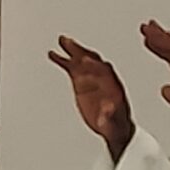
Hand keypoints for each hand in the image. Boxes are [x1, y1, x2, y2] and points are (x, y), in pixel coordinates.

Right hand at [48, 37, 134, 157]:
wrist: (114, 129)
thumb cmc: (116, 126)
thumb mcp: (113, 124)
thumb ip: (110, 116)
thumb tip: (107, 109)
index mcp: (113, 87)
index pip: (105, 72)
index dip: (95, 65)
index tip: (85, 59)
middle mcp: (103, 79)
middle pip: (93, 61)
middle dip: (82, 51)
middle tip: (70, 42)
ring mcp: (92, 79)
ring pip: (82, 60)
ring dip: (73, 50)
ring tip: (62, 40)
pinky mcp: (82, 83)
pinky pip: (72, 68)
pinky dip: (63, 60)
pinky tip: (53, 54)